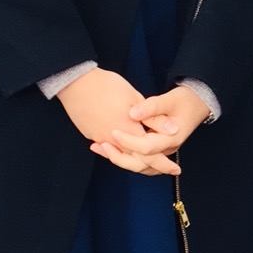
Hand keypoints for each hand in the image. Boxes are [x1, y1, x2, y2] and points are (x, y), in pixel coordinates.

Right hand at [58, 68, 178, 173]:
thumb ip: (154, 118)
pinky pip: (108, 149)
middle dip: (152, 168)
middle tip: (165, 168)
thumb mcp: (135, 98)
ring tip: (148, 161)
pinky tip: (124, 149)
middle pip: (135, 162)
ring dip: (136, 161)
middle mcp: (113, 141)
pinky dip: (119, 153)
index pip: (150, 156)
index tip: (176, 169)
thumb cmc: (107, 87)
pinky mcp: (91, 135)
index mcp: (128, 132)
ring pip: (121, 157)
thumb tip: (173, 130)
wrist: (76, 83)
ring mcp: (99, 139)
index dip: (164, 164)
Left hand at [110, 86, 209, 167]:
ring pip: (138, 165)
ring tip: (99, 147)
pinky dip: (122, 156)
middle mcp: (167, 149)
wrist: (196, 104)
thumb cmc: (184, 100)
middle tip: (102, 145)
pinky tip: (106, 146)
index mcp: (171, 139)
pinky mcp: (155, 149)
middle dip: (119, 156)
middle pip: (141, 164)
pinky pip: (138, 159)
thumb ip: (151, 107)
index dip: (129, 141)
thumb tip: (133, 113)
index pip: (147, 147)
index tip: (113, 131)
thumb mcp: (169, 100)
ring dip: (118, 158)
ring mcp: (161, 151)